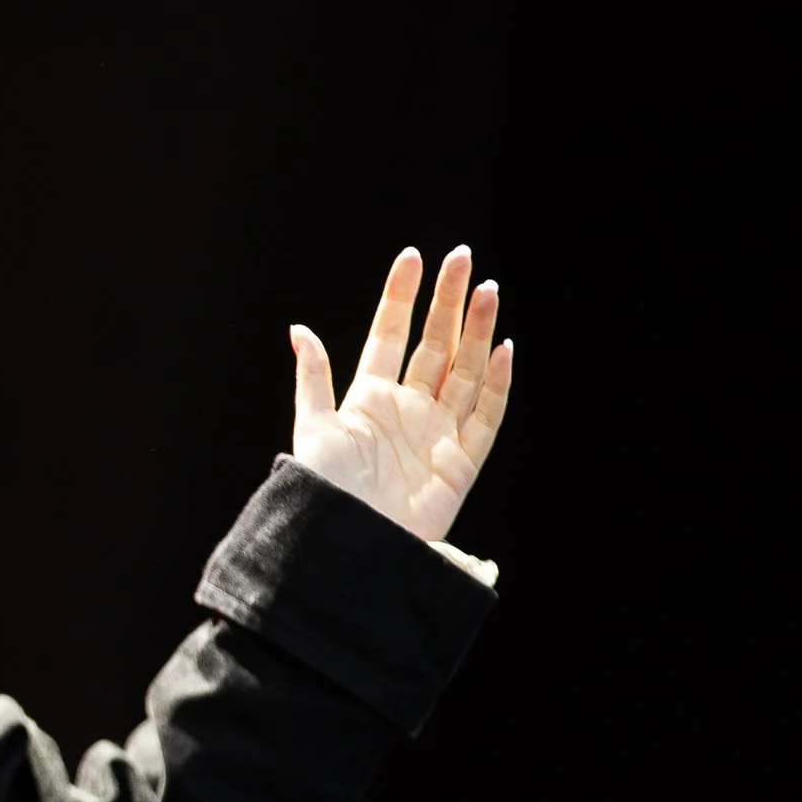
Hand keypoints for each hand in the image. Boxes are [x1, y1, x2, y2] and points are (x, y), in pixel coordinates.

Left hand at [290, 245, 512, 541]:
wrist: (348, 544)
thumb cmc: (323, 491)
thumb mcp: (313, 429)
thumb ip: (313, 378)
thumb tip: (297, 329)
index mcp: (368, 397)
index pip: (389, 334)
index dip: (401, 297)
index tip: (414, 257)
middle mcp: (406, 409)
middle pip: (434, 344)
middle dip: (449, 302)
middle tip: (464, 257)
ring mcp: (436, 433)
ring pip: (465, 371)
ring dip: (477, 331)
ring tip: (488, 289)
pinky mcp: (461, 462)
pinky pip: (487, 416)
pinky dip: (498, 383)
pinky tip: (504, 347)